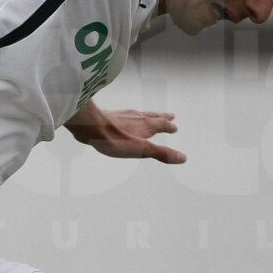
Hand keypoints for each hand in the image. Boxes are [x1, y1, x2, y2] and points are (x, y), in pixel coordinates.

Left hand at [67, 109, 185, 163]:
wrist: (89, 126)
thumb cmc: (114, 139)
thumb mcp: (142, 150)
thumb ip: (161, 153)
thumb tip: (182, 158)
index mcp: (147, 125)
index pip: (162, 124)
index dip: (169, 126)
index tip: (175, 126)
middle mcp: (137, 117)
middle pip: (153, 116)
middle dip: (162, 117)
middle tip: (170, 116)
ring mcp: (123, 115)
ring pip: (140, 114)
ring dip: (148, 116)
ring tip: (150, 116)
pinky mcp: (110, 115)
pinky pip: (125, 115)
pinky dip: (131, 116)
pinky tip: (124, 119)